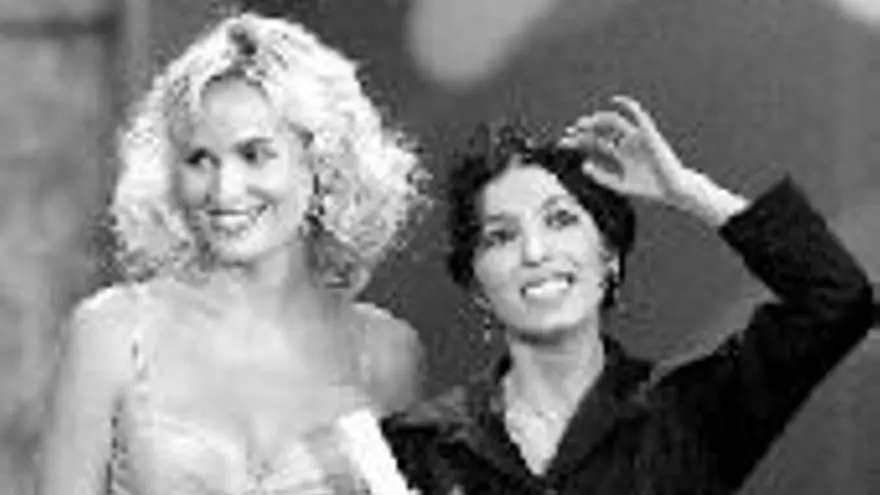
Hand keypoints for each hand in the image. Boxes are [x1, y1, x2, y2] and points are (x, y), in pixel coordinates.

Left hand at [559, 95, 696, 209]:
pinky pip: (638, 115)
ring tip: (585, 122)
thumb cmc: (649, 188)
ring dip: (599, 120)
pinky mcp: (649, 133)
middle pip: (601, 131)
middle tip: (570, 131)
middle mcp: (625, 143)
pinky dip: (628, 105)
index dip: (579, 142)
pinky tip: (615, 100)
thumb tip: (583, 164)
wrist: (673, 190)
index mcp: (619, 154)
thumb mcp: (620, 185)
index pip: (595, 144)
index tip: (563, 141)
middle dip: (585, 130)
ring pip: (614, 122)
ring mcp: (636, 137)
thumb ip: (602, 176)